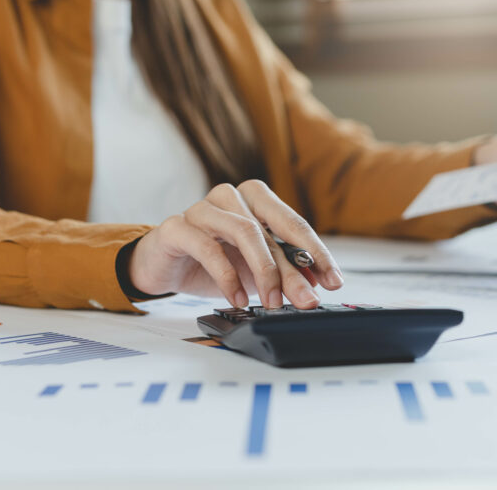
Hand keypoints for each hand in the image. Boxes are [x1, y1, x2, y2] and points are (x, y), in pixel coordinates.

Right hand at [125, 180, 343, 308]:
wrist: (163, 266)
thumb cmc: (212, 261)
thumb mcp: (254, 268)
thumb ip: (283, 270)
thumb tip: (315, 284)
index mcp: (255, 198)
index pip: (294, 223)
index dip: (316, 253)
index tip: (333, 281)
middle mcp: (231, 195)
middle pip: (271, 229)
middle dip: (294, 268)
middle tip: (307, 299)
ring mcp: (203, 208)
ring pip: (244, 231)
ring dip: (264, 271)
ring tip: (273, 301)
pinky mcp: (177, 226)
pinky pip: (208, 247)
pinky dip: (228, 276)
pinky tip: (239, 298)